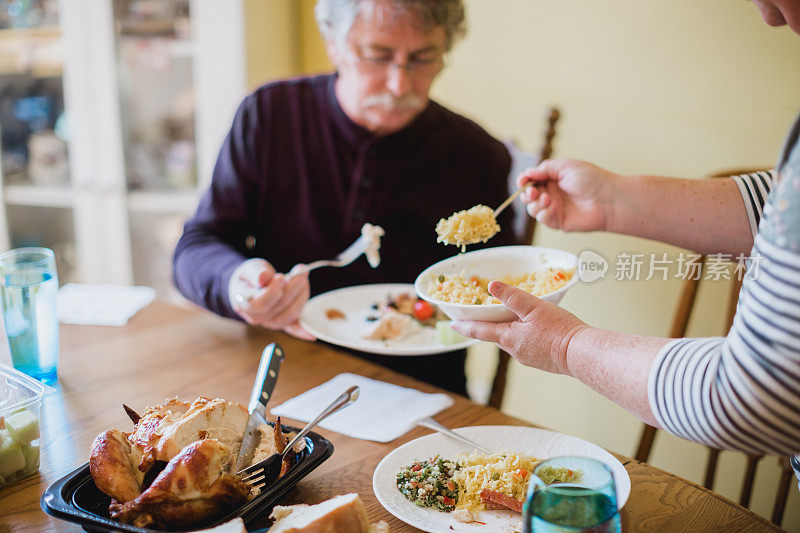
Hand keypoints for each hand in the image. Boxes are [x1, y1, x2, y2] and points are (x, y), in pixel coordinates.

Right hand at [229, 259, 315, 339]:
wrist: (250, 286)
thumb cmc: (250, 277)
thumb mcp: (249, 269)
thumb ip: (255, 273)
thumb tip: (263, 277)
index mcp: (245, 305)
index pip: (261, 303)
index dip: (273, 291)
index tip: (282, 277)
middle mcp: (258, 318)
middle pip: (281, 306)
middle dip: (294, 287)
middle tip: (301, 270)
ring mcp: (271, 322)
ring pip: (292, 313)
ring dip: (302, 294)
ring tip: (303, 276)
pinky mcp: (284, 323)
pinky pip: (294, 329)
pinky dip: (303, 331)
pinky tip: (312, 335)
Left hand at [451, 281, 587, 374]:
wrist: (582, 354)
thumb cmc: (559, 330)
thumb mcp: (534, 307)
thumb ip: (512, 297)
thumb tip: (492, 287)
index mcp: (508, 338)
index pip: (479, 331)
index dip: (465, 326)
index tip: (452, 324)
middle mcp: (515, 351)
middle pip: (496, 335)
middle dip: (489, 325)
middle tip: (483, 315)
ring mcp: (527, 358)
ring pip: (512, 340)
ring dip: (509, 330)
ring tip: (512, 317)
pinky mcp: (540, 360)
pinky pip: (525, 345)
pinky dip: (524, 335)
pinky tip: (535, 328)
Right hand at [517, 159, 617, 231]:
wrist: (608, 199)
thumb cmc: (592, 180)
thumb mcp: (566, 166)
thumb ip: (544, 168)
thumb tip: (527, 173)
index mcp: (552, 179)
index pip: (530, 180)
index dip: (523, 180)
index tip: (523, 180)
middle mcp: (551, 194)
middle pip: (527, 195)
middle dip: (526, 193)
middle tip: (533, 191)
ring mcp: (554, 208)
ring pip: (532, 208)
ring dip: (536, 203)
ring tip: (548, 198)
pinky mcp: (557, 221)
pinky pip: (542, 218)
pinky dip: (545, 212)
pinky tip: (554, 206)